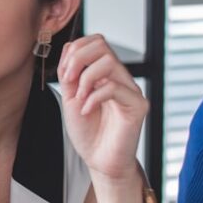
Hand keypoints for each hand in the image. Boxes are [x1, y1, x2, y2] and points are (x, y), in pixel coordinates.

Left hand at [57, 35, 147, 180]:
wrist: (99, 160)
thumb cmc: (87, 132)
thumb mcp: (70, 97)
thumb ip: (70, 74)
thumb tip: (70, 48)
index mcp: (104, 73)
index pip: (95, 42)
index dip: (75, 50)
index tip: (64, 74)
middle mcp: (120, 77)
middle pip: (102, 44)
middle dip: (78, 59)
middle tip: (69, 81)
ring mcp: (131, 90)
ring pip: (109, 62)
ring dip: (86, 78)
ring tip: (79, 98)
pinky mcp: (138, 106)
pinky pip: (115, 87)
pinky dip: (94, 97)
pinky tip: (86, 111)